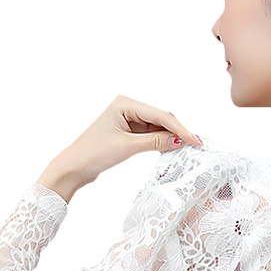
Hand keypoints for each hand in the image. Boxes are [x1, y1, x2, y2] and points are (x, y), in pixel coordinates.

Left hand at [37, 95, 202, 200]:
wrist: (74, 167)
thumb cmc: (93, 153)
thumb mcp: (127, 147)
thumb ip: (155, 142)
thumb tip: (179, 141)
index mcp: (124, 102)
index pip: (160, 115)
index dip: (180, 128)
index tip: (195, 141)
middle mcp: (127, 107)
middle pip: (161, 118)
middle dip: (178, 132)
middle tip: (195, 147)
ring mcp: (128, 120)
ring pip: (158, 127)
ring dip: (171, 138)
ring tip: (187, 150)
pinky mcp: (128, 132)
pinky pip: (151, 135)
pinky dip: (161, 142)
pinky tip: (171, 150)